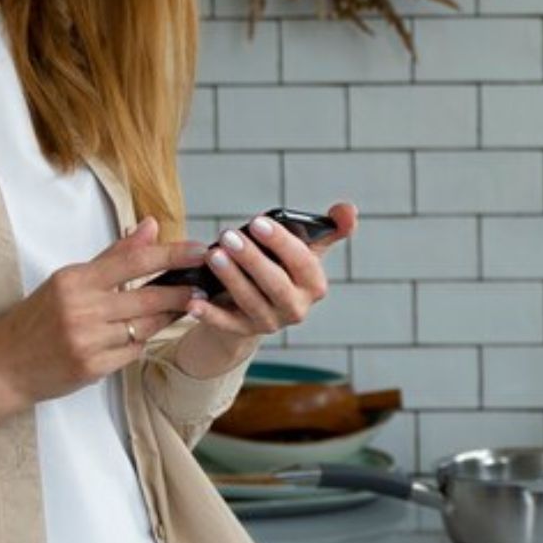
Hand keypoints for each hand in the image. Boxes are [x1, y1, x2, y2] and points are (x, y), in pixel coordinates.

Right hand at [0, 217, 209, 441]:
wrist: (0, 366)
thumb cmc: (37, 319)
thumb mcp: (68, 280)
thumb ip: (114, 256)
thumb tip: (150, 225)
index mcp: (75, 279)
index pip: (135, 261)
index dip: (173, 254)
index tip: (200, 250)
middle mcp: (81, 309)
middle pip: (150, 298)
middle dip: (181, 292)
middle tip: (200, 286)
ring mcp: (87, 341)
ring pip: (147, 327)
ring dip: (166, 319)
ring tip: (178, 309)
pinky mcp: (92, 368)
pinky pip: (134, 351)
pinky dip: (140, 342)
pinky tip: (136, 336)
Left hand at [183, 203, 357, 349]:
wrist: (260, 303)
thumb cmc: (283, 267)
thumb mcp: (306, 249)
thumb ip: (330, 228)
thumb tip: (349, 209)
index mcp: (314, 285)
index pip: (303, 262)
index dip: (282, 243)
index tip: (258, 222)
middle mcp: (296, 307)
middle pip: (276, 284)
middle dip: (252, 259)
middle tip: (228, 236)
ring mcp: (270, 322)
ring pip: (250, 301)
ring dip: (231, 279)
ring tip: (213, 255)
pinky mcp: (243, 332)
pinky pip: (226, 325)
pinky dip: (209, 314)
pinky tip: (194, 300)